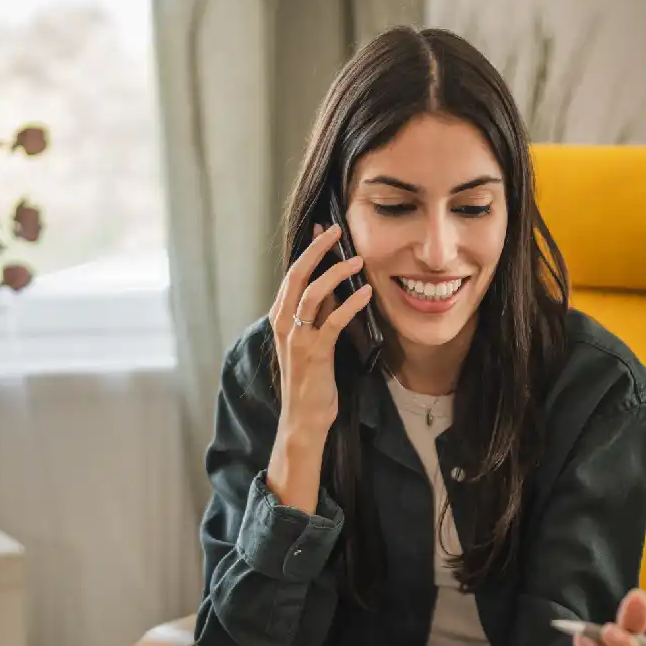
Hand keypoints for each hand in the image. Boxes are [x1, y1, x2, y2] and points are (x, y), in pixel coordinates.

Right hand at [268, 222, 373, 436]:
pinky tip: (366, 293)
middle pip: (297, 275)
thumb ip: (318, 313)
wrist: (303, 416)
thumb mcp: (312, 338)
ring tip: (358, 260)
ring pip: (312, 293)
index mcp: (279, 317)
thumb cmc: (310, 378)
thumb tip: (334, 284)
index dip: (308, 250)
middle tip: (336, 231)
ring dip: (336, 273)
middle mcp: (283, 323)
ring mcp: (296, 337)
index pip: (292, 274)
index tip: (323, 230)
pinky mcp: (314, 352)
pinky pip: (332, 320)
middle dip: (317, 250)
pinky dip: (350, 303)